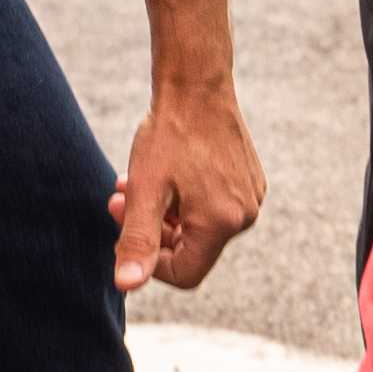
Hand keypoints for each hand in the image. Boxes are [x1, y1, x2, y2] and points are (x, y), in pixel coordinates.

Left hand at [107, 84, 264, 293]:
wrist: (198, 85)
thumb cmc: (169, 135)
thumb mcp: (145, 190)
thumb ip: (137, 241)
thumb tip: (127, 285)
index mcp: (222, 223)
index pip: (185, 274)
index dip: (150, 263)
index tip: (126, 230)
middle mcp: (246, 216)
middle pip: (193, 250)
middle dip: (154, 233)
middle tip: (120, 200)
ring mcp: (252, 198)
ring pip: (201, 228)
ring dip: (166, 215)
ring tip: (137, 184)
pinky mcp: (251, 182)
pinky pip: (215, 208)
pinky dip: (186, 200)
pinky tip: (168, 175)